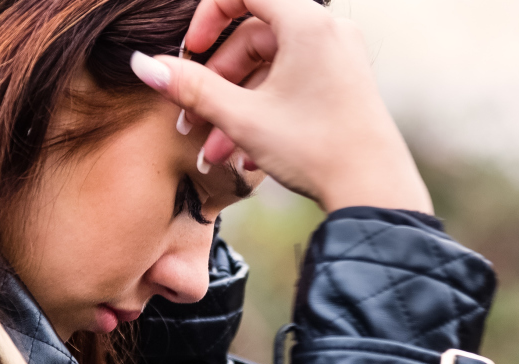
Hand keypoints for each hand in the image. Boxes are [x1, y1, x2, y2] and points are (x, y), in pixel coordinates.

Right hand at [129, 0, 432, 213]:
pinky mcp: (343, 85)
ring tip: (213, 149)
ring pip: (270, 67)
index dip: (207, 17)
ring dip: (235, 105)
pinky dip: (264, 111)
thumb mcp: (242, 117)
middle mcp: (328, 31)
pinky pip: (292, 83)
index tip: (188, 53)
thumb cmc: (315, 149)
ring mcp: (339, 58)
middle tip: (189, 116)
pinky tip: (245, 156)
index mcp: (307, 23)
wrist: (375, 192)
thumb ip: (190, 86)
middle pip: (253, 35)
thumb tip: (143, 64)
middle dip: (215, 79)